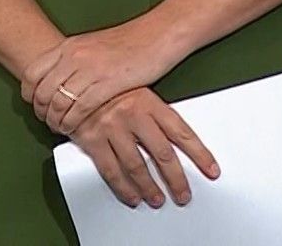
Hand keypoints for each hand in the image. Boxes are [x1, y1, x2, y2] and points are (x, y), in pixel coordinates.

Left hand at [21, 22, 179, 134]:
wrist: (157, 35)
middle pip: (42, 91)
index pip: (33, 71)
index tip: (32, 104)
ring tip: (60, 128)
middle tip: (46, 121)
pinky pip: (80, 109)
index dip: (28, 93)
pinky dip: (73, 123)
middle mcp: (75, 56)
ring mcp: (90, 69)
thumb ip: (73, 59)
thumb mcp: (93, 45)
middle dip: (41, 111)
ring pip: (58, 102)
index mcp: (69, 45)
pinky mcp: (107, 83)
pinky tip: (75, 129)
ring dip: (55, 120)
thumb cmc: (129, 42)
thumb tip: (58, 79)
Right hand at [66, 88, 219, 208]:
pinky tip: (132, 197)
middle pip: (162, 154)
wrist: (71, 82)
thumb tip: (178, 139)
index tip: (211, 169)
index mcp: (149, 101)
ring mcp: (112, 128)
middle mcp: (133, 115)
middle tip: (183, 194)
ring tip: (158, 200)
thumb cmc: (108, 88)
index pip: (181, 132)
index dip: (199, 153)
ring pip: (137, 166)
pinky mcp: (93, 139)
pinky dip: (123, 188)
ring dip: (150, 188)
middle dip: (176, 179)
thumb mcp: (137, 90)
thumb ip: (155, 113)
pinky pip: (111, 170)